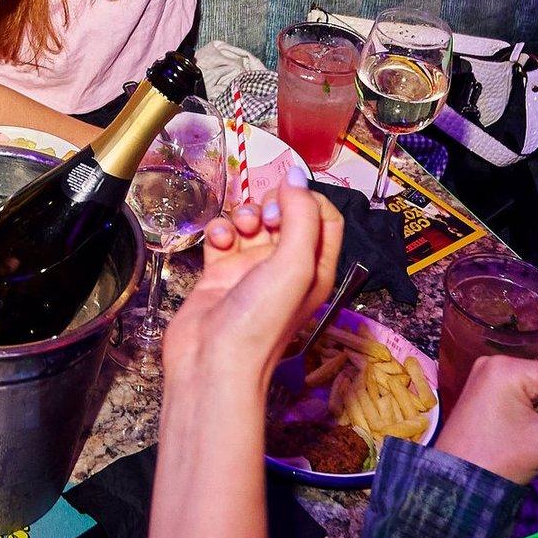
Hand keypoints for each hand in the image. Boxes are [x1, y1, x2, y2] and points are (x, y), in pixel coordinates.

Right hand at [163, 185, 342, 389]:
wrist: (212, 361)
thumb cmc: (261, 320)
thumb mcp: (296, 264)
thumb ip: (301, 215)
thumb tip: (295, 175)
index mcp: (316, 267)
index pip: (325, 217)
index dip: (307, 200)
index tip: (287, 203)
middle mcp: (287, 267)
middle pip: (286, 214)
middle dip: (270, 205)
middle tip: (262, 220)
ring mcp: (252, 270)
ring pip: (251, 223)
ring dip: (242, 216)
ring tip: (236, 232)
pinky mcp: (221, 274)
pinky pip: (223, 238)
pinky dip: (219, 232)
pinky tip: (217, 242)